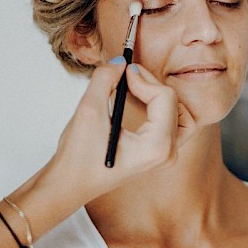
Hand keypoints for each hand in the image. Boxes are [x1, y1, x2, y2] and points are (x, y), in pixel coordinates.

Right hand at [42, 59, 194, 202]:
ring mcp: (165, 155)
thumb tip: (119, 61)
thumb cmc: (78, 157)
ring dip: (157, 93)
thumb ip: (105, 80)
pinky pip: (172, 121)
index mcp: (157, 147)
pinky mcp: (158, 153)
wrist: (69, 185)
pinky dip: (158, 105)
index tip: (121, 73)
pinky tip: (138, 98)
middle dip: (149, 83)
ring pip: (178, 111)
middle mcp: (167, 153)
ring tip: (133, 86)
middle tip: (124, 75)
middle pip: (173, 102)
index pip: (165, 97)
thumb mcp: (88, 111)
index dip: (142, 79)